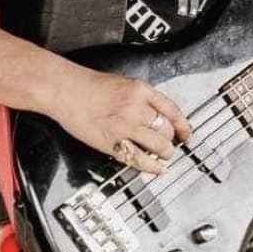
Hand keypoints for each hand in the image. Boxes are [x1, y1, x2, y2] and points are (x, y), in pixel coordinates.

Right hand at [49, 65, 191, 174]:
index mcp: (141, 90)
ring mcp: (125, 126)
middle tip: (170, 145)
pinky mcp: (113, 142)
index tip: (186, 134)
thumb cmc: (89, 86)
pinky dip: (151, 166)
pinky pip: (139, 158)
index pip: (172, 110)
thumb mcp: (123, 83)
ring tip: (165, 156)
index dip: (183, 125)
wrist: (66, 90)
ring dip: (165, 153)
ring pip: (158, 144)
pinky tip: (156, 168)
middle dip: (171, 139)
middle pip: (166, 128)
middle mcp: (136, 108)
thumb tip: (156, 115)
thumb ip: (141, 98)